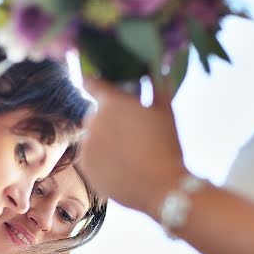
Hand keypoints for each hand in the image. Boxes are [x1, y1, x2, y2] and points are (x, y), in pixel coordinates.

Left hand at [79, 77, 189, 218]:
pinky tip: (120, 166)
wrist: (161, 187)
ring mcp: (87, 145)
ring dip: (104, 140)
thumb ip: (158, 85)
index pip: (92, 84)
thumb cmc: (167, 146)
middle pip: (95, 114)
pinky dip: (100, 159)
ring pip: (92, 137)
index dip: (92, 81)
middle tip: (129, 131)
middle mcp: (93, 122)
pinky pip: (90, 157)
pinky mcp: (86, 167)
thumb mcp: (165, 111)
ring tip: (128, 153)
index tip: (89, 79)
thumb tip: (160, 67)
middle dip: (108, 119)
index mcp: (111, 104)